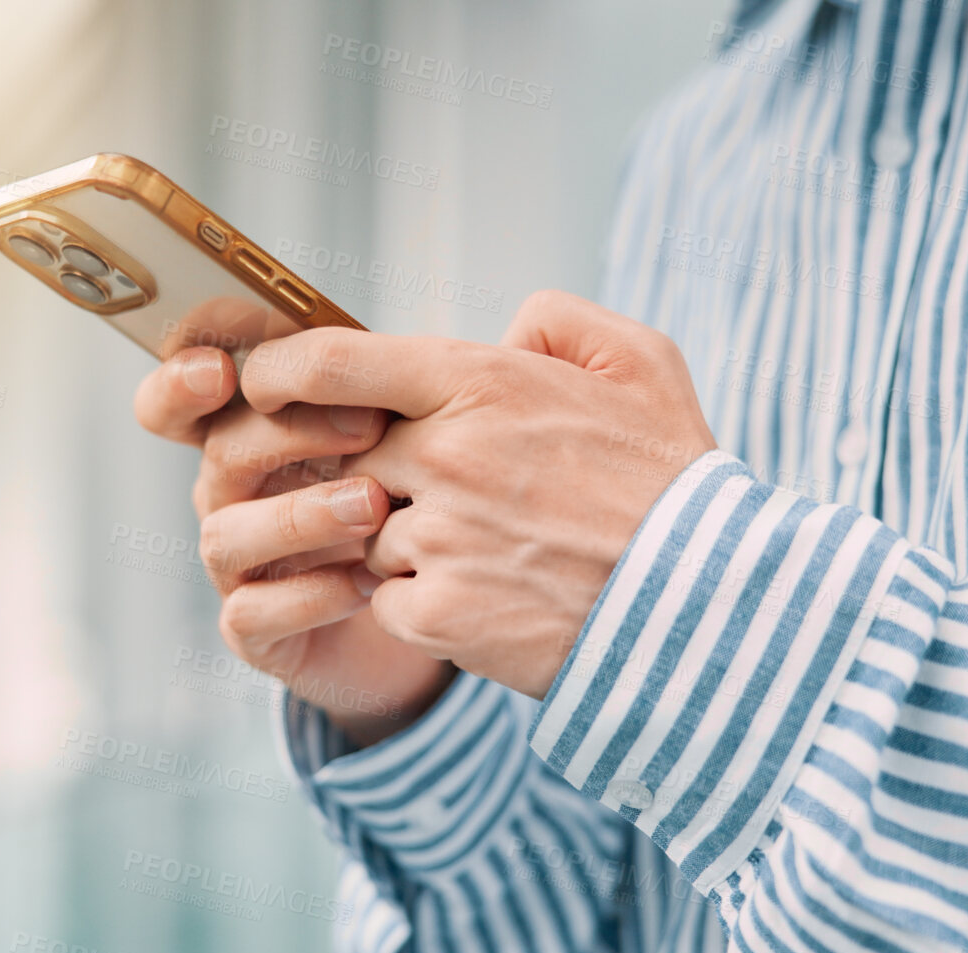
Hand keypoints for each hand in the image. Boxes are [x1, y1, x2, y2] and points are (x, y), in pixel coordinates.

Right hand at [133, 345, 453, 745]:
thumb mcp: (403, 433)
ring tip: (374, 505)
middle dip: (284, 432)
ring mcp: (238, 565)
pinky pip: (253, 614)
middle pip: (219, 451)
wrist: (430, 607)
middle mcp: (230, 495)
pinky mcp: (255, 631)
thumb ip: (390, 383)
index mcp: (250, 433)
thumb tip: (428, 338)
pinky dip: (309, 595)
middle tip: (366, 426)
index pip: (179, 399)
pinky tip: (368, 583)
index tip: (222, 369)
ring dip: (300, 515)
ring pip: (227, 534)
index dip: (181, 379)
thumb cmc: (409, 499)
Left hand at [238, 290, 716, 696]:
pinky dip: (423, 605)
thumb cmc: (674, 482)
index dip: (277, 372)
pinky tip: (489, 601)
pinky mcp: (439, 615)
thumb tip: (502, 331)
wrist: (707, 607)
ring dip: (405, 545)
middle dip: (376, 476)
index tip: (261, 388)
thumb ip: (557, 321)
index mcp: (479, 384)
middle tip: (445, 496)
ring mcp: (438, 538)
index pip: (330, 361)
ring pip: (366, 535)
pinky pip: (388, 602)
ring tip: (492, 553)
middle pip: (345, 458)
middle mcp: (444, 455)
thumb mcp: (641, 362)